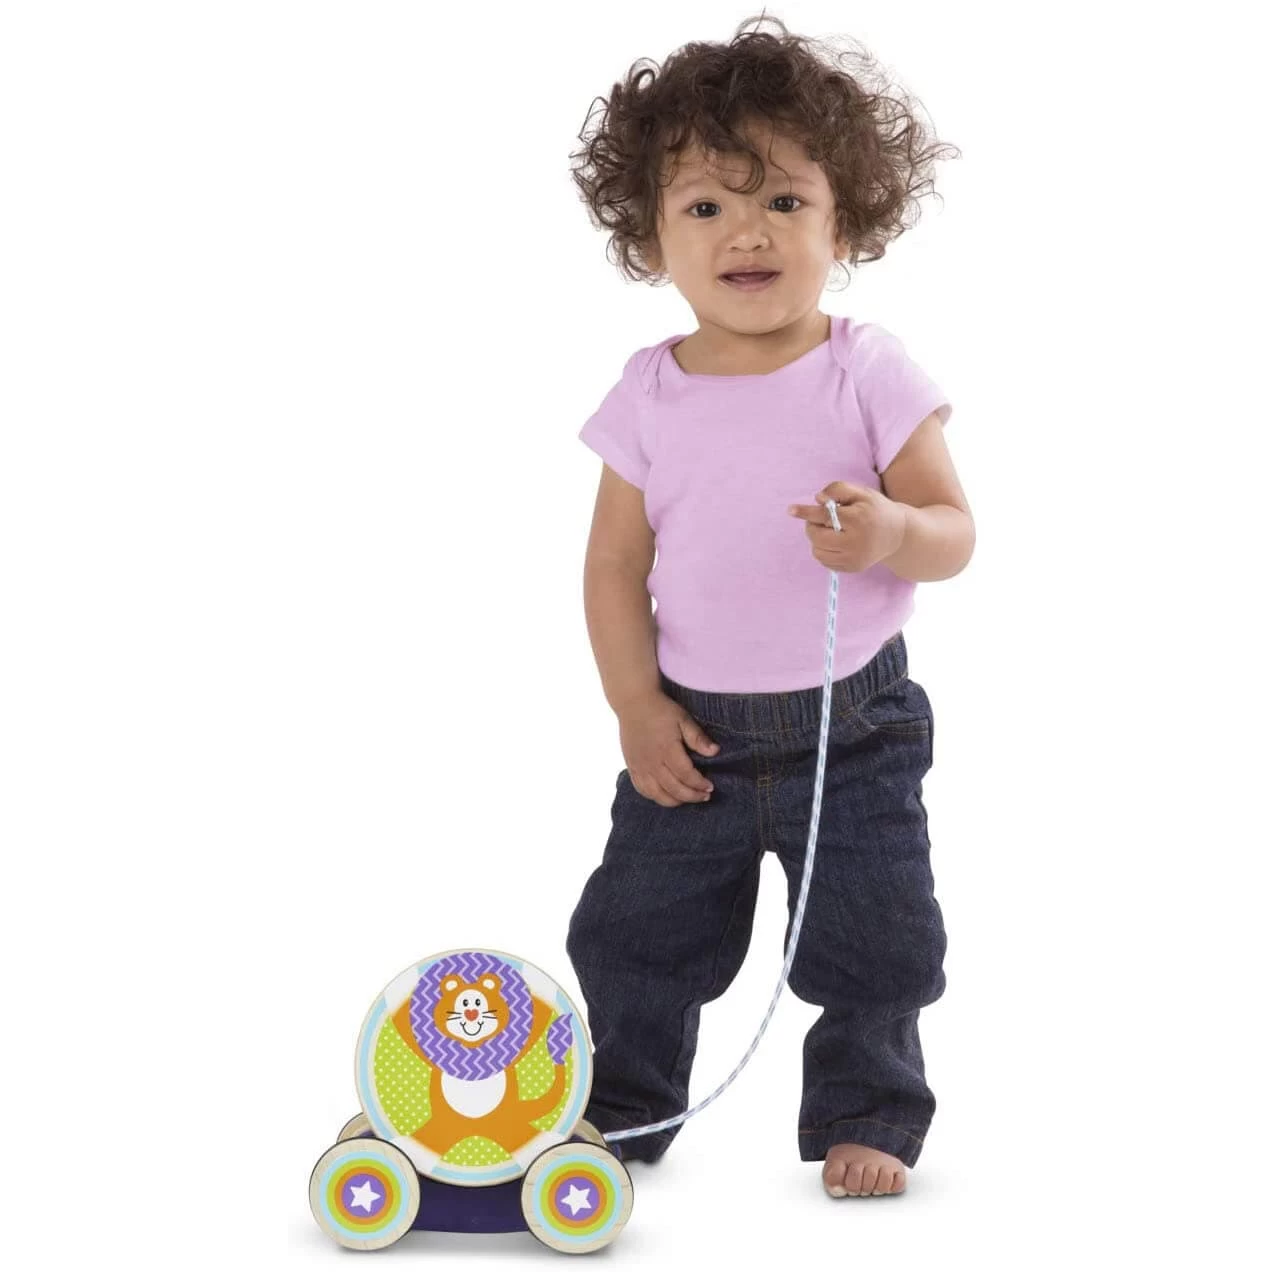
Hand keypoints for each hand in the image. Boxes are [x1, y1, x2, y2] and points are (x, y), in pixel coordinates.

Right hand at [616, 692, 718, 807]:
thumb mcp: (683, 719)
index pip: (686, 775)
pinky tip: (666, 795)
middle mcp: (652, 762)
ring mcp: (640, 767)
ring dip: (675, 801)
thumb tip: (715, 752)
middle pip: (674, 789)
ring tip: (687, 797)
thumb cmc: (660, 710)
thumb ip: (697, 737)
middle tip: (704, 796)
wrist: (633, 703)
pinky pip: (642, 790)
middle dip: (692, 796)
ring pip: (657, 795)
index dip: (700, 784)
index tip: (710, 786)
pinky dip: (656, 797)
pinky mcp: (632, 768)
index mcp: (667, 750)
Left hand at [787, 481, 907, 573]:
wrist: (898, 534)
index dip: (806, 512)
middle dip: (813, 525)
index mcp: (858, 519)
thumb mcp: (861, 493)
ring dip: (817, 539)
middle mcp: (856, 542)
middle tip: (822, 518)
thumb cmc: (875, 509)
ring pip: (818, 551)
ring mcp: (854, 558)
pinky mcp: (852, 568)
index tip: (790, 510)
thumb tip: (817, 499)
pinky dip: (824, 550)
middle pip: (816, 536)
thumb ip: (838, 490)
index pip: (824, 516)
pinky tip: (836, 542)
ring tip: (832, 530)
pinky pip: (825, 561)